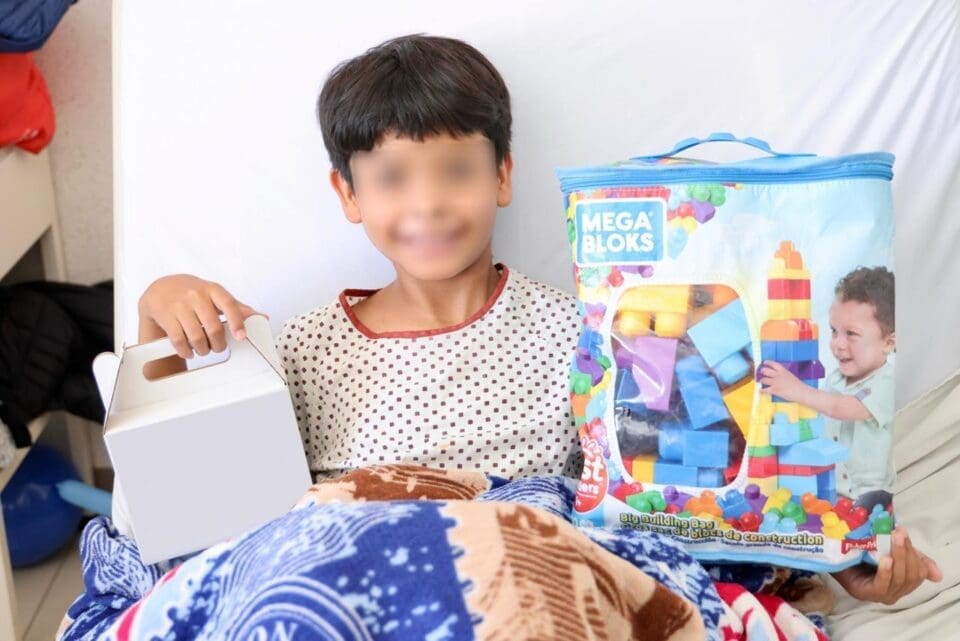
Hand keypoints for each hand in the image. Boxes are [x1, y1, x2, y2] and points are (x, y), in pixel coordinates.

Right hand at [139, 274, 263, 358]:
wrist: (162, 289)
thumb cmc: (194, 293)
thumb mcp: (216, 295)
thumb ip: (238, 307)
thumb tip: (262, 317)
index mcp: (213, 289)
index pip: (228, 304)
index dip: (237, 322)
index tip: (241, 337)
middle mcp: (196, 296)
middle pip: (213, 327)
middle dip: (219, 344)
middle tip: (219, 347)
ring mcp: (180, 306)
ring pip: (196, 337)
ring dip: (203, 349)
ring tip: (204, 349)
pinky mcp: (166, 317)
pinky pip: (179, 341)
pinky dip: (187, 351)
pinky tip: (189, 351)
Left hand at [758, 361, 806, 400]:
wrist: (801, 392)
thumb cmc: (798, 385)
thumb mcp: (790, 376)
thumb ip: (783, 375)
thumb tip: (777, 376)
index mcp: (783, 370)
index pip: (773, 364)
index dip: (767, 362)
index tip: (764, 362)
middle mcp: (777, 375)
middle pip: (765, 370)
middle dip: (762, 372)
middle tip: (761, 373)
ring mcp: (775, 382)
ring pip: (763, 380)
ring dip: (761, 381)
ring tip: (761, 381)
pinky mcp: (774, 390)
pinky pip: (764, 390)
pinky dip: (761, 390)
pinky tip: (760, 390)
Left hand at [833, 528, 942, 604]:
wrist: (832, 554)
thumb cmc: (862, 552)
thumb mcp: (891, 550)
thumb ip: (914, 557)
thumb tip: (939, 575)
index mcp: (903, 582)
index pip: (918, 571)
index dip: (915, 553)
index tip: (904, 533)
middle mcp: (895, 591)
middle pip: (910, 575)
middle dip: (907, 552)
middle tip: (899, 533)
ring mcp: (882, 594)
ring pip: (899, 578)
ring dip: (898, 556)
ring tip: (894, 539)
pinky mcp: (867, 594)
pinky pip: (882, 585)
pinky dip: (886, 572)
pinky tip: (886, 559)